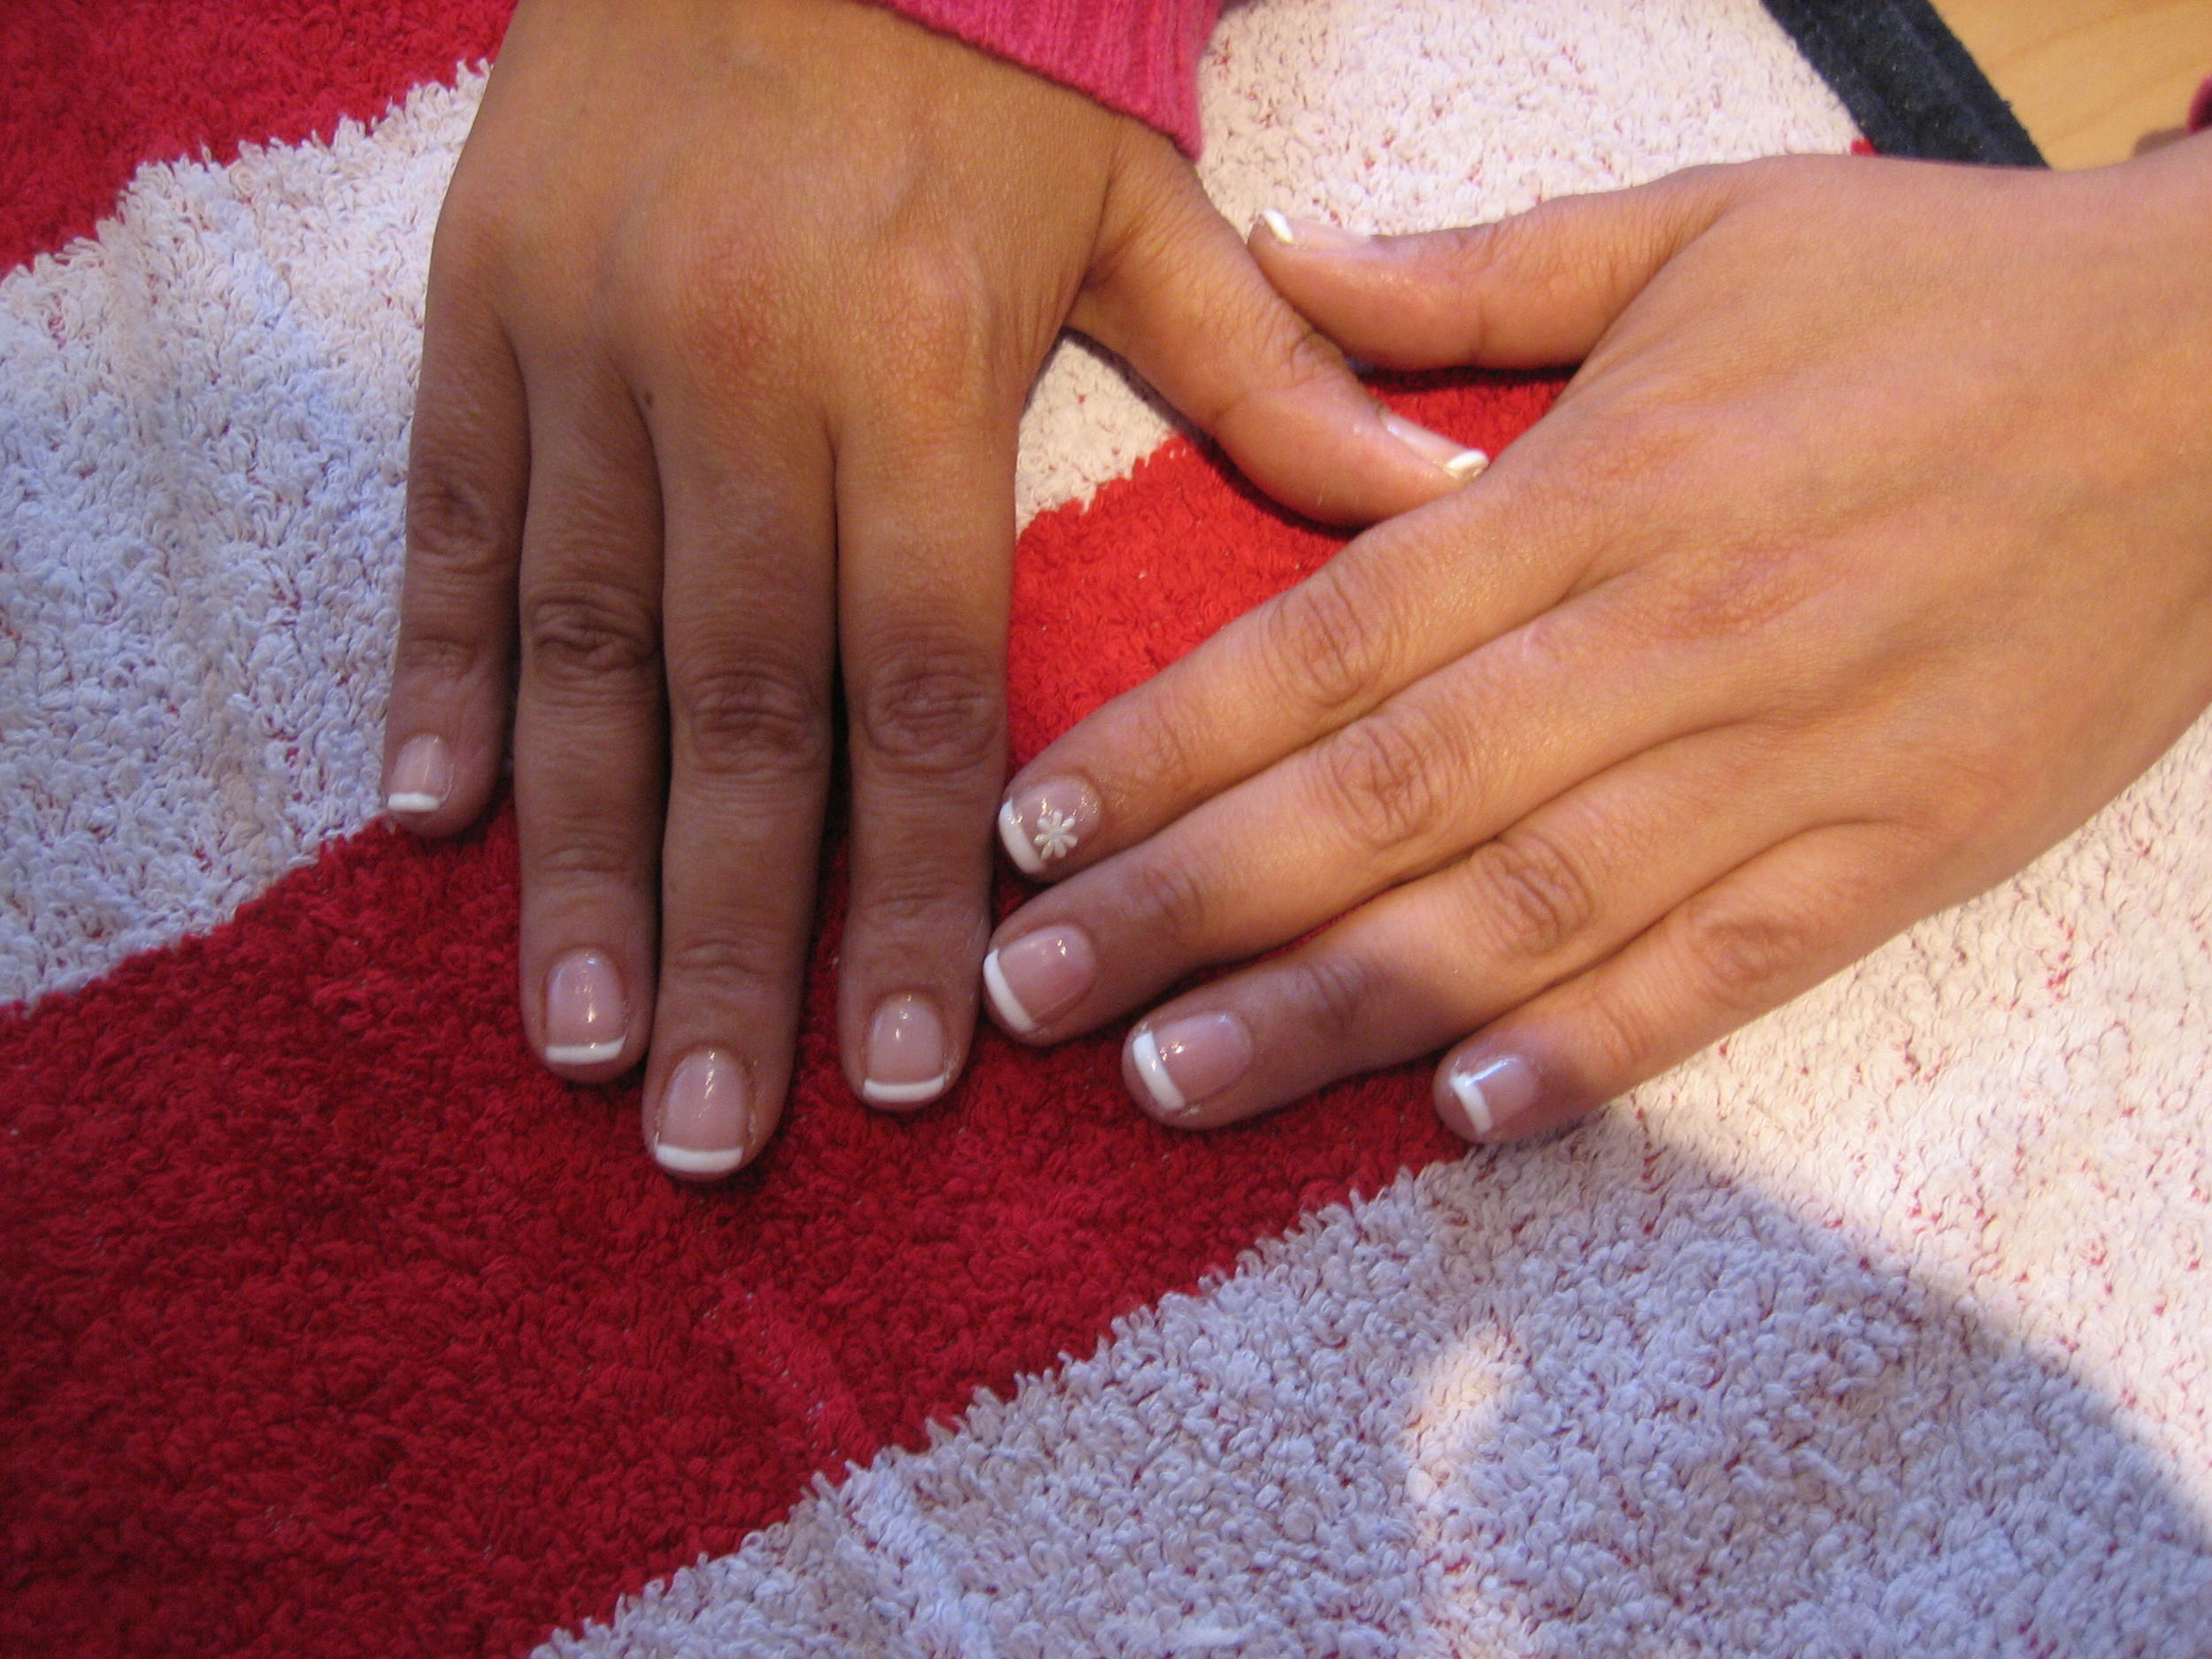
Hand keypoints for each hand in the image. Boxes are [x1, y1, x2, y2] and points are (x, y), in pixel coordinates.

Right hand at [380, 0, 1475, 1177]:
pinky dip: (430, 677)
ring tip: (581, 1039)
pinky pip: (440, 525)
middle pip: (741, 716)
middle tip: (712, 1132)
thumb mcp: (1132, 187)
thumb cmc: (970, 45)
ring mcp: (581, 353)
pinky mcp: (473, 318)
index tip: (910, 1061)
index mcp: (910, 366)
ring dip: (577, 864)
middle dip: (733, 943)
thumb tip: (1443, 497)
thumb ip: (1267, 368)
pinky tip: (430, 827)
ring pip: (573, 652)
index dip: (910, 888)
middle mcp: (735, 382)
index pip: (919, 686)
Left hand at [979, 137, 2211, 1141]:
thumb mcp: (1705, 229)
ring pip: (1523, 915)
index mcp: (1604, 490)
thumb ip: (1472, 277)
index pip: (1331, 643)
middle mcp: (1672, 641)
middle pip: (1386, 799)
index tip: (1032, 828)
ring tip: (1169, 1085)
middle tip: (1028, 997)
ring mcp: (1789, 766)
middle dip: (1189, 909)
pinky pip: (1721, 976)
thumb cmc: (1947, 295)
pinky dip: (1593, 1052)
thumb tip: (1276, 256)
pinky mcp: (1896, 855)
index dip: (1166, 746)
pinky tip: (1458, 1116)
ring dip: (1333, 1011)